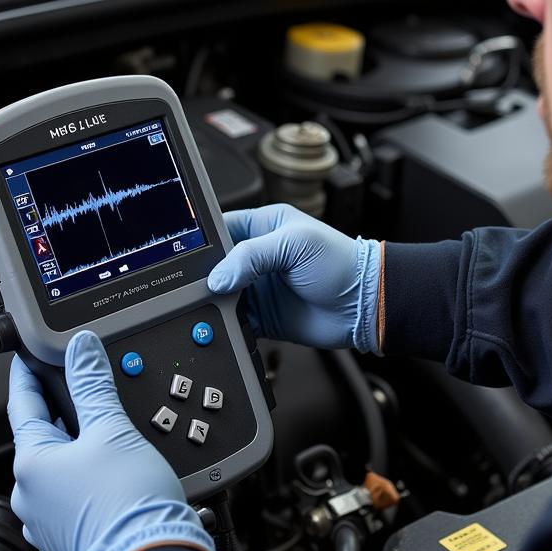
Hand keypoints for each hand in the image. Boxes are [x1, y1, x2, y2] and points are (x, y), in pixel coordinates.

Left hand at [7, 331, 216, 550]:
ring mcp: (47, 527)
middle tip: (78, 394)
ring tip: (104, 441)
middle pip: (41, 442)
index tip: (25, 360)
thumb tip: (82, 348)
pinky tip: (108, 482)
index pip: (22, 405)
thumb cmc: (129, 504)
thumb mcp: (113, 428)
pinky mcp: (69, 547)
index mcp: (32, 464)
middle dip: (60, 417)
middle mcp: (30, 498)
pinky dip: (85, 488)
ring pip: (57, 476)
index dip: (26, 376)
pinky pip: (71, 505)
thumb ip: (93, 383)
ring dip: (75, 456)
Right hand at [206, 203, 380, 351]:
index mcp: (263, 226)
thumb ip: (251, 256)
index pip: (221, 228)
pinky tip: (224, 323)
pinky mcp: (262, 316)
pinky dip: (227, 324)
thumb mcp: (294, 245)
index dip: (203, 242)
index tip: (187, 256)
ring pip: (221, 294)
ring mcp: (258, 287)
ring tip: (209, 304)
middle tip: (198, 285)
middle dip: (205, 276)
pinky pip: (234, 320)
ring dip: (214, 301)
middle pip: (215, 265)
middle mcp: (257, 256)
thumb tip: (217, 277)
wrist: (364, 305)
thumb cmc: (341, 263)